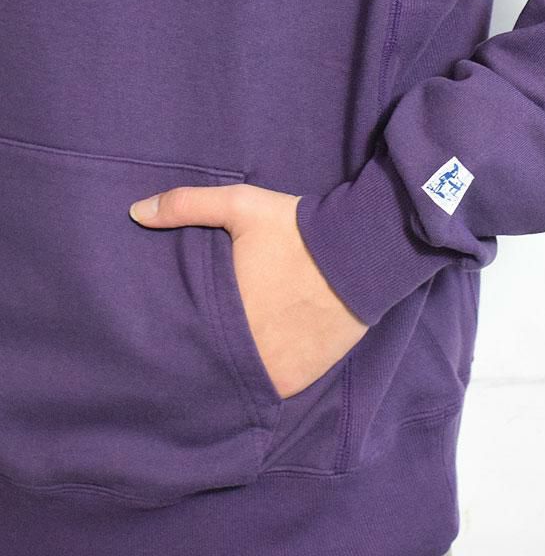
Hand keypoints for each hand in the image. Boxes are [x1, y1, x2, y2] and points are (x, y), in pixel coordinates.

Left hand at [129, 182, 368, 398]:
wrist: (360, 253)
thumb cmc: (296, 231)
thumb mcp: (241, 206)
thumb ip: (187, 206)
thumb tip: (135, 212)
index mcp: (225, 315)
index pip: (184, 340)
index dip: (176, 336)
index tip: (170, 331)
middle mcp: (249, 353)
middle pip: (210, 364)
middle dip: (205, 353)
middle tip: (203, 339)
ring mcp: (277, 371)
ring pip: (239, 381)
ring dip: (233, 369)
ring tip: (229, 351)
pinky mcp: (303, 378)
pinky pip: (271, 388)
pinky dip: (262, 377)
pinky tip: (259, 360)